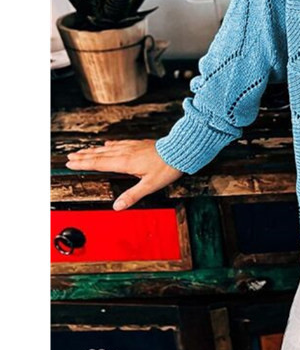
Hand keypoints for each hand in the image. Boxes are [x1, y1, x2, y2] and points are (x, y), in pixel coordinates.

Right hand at [65, 140, 183, 210]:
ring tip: (83, 151)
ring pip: (108, 148)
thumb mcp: (149, 185)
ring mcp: (132, 146)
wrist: (180, 150)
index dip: (83, 164)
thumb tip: (117, 207)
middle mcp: (126, 152)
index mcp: (125, 163)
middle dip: (83, 156)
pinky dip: (110, 144)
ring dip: (93, 150)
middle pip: (99, 154)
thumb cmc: (167, 167)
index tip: (70, 163)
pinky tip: (108, 144)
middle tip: (70, 156)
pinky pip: (120, 143)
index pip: (99, 164)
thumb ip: (132, 195)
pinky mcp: (139, 144)